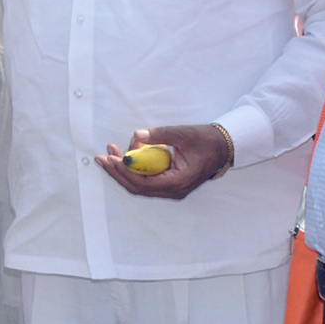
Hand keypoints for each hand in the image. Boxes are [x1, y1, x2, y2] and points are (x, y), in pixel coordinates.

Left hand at [95, 124, 228, 199]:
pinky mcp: (168, 182)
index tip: (111, 158)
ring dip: (123, 169)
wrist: (222, 147)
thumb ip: (159, 134)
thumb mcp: (183, 134)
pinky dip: (133, 168)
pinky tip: (124, 154)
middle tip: (101, 157)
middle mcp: (174, 190)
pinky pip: (145, 179)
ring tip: (110, 151)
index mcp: (179, 182)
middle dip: (118, 172)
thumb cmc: (205, 141)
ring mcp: (171, 188)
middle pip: (137, 187)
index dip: (125, 172)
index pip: (144, 183)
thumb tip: (137, 135)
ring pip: (140, 184)